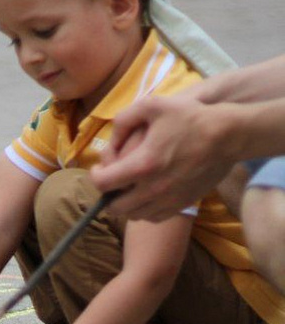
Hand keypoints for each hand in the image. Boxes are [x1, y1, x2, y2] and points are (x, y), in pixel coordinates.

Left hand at [90, 95, 234, 220]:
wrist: (229, 135)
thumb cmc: (190, 117)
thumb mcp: (151, 106)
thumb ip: (123, 121)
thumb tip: (109, 142)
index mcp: (142, 165)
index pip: (102, 183)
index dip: (94, 175)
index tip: (99, 168)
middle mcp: (154, 189)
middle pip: (115, 207)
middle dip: (107, 194)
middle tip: (112, 181)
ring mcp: (170, 199)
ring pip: (134, 216)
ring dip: (125, 204)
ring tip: (127, 188)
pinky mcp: (183, 204)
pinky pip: (154, 217)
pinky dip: (144, 210)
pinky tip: (145, 195)